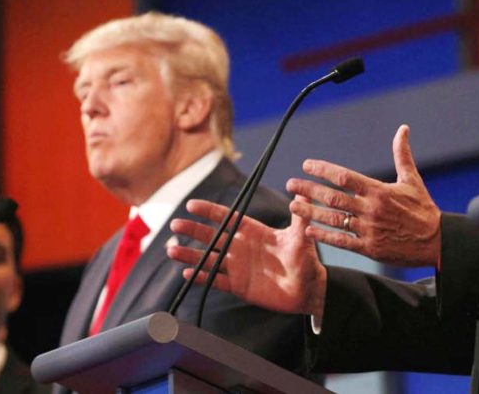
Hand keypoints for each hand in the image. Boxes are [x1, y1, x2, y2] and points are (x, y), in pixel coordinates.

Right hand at [167, 196, 327, 319]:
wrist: (307, 289)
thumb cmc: (305, 259)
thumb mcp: (301, 235)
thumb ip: (299, 215)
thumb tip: (302, 190)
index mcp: (252, 231)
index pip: (226, 218)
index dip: (209, 211)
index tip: (192, 205)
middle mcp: (240, 247)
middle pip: (212, 236)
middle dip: (193, 230)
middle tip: (175, 224)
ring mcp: (237, 267)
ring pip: (208, 258)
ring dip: (190, 255)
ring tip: (171, 251)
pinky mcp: (238, 286)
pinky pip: (216, 280)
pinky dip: (202, 277)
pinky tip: (188, 274)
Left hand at [287, 124, 441, 266]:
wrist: (437, 242)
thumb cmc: (424, 209)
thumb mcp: (412, 180)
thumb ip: (402, 154)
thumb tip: (403, 129)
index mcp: (378, 190)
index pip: (344, 176)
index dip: (323, 169)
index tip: (306, 165)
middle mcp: (371, 209)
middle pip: (332, 197)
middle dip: (308, 189)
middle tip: (291, 184)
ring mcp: (369, 230)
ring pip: (332, 219)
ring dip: (309, 211)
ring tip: (293, 205)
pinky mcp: (369, 248)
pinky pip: (341, 241)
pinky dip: (323, 235)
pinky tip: (308, 230)